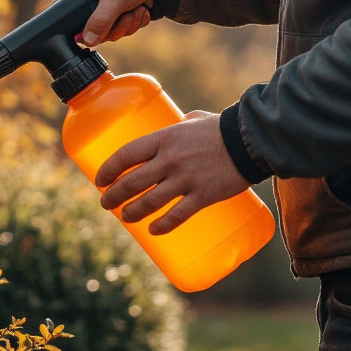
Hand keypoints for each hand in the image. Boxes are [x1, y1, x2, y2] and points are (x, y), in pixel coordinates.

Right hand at [56, 0, 155, 45]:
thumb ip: (100, 20)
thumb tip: (87, 41)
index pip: (60, 16)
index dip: (70, 29)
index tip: (90, 31)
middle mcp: (85, 4)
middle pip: (88, 33)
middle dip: (112, 28)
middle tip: (125, 15)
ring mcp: (100, 12)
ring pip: (107, 35)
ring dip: (126, 26)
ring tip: (136, 10)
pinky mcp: (115, 18)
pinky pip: (120, 33)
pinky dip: (133, 24)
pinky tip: (140, 10)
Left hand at [95, 111, 251, 234]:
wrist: (251, 141)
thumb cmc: (222, 128)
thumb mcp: (194, 120)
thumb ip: (181, 123)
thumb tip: (180, 121)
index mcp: (163, 139)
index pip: (125, 156)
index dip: (107, 170)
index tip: (99, 180)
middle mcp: (169, 160)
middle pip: (131, 183)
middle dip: (113, 196)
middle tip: (106, 203)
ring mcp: (185, 179)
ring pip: (149, 202)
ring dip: (132, 212)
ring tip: (124, 217)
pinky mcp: (203, 196)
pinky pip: (177, 216)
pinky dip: (162, 226)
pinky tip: (152, 230)